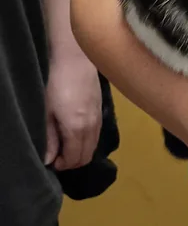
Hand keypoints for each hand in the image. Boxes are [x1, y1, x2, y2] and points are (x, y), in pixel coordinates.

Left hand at [45, 52, 102, 169]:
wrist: (76, 61)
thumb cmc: (56, 85)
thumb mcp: (47, 113)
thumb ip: (50, 138)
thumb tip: (49, 160)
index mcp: (77, 129)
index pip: (74, 158)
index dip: (63, 165)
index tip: (52, 161)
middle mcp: (92, 127)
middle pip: (86, 156)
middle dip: (72, 162)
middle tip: (58, 157)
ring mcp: (99, 119)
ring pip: (93, 147)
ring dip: (81, 152)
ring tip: (66, 145)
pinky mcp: (102, 111)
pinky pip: (97, 136)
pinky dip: (88, 142)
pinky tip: (76, 133)